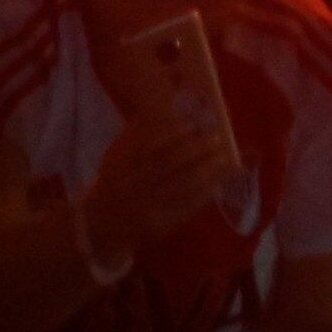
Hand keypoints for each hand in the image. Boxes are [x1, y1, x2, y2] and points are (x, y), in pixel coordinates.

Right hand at [83, 101, 241, 259]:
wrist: (105, 222)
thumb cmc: (115, 179)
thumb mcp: (116, 153)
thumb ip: (137, 131)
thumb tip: (170, 109)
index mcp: (122, 163)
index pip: (151, 143)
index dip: (175, 132)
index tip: (194, 123)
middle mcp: (134, 184)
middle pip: (171, 163)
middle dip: (198, 148)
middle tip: (216, 137)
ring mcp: (149, 206)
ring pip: (184, 185)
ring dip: (208, 170)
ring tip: (225, 158)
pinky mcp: (161, 223)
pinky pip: (188, 207)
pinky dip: (205, 193)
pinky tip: (218, 182)